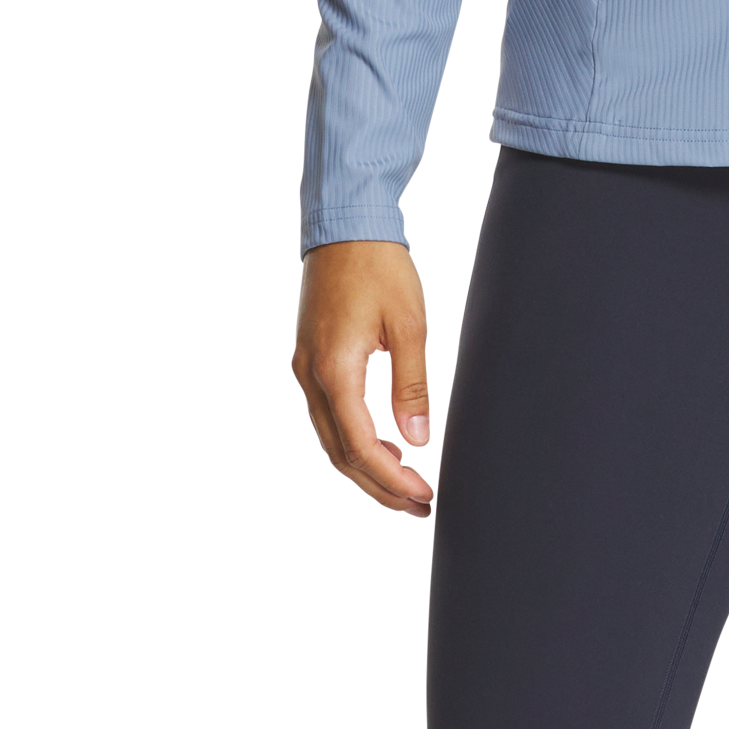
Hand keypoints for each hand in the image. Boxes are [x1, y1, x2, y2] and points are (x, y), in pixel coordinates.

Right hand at [292, 239, 435, 517]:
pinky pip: (328, 415)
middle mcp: (311, 375)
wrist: (346, 225)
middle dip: (380, 485)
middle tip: (419, 504)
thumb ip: (412, 386)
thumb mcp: (408, 323)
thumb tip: (417, 441)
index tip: (423, 495)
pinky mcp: (310, 358)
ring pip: (331, 438)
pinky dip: (354, 439)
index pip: (360, 444)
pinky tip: (384, 443)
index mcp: (335, 369)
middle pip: (341, 453)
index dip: (391, 478)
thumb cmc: (380, 266)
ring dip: (366, 466)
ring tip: (406, 484)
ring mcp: (305, 368)